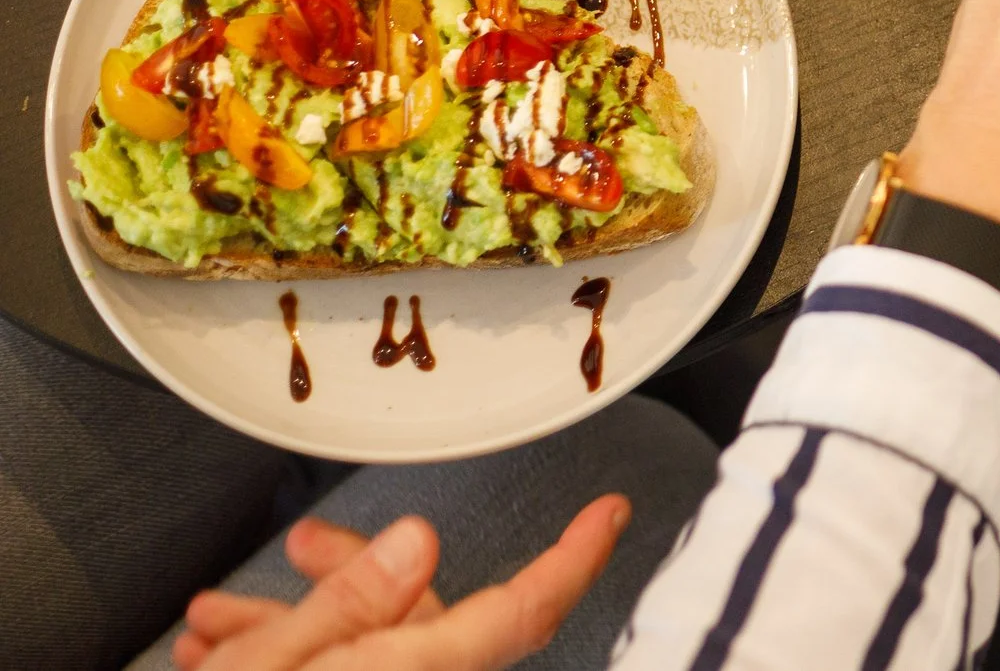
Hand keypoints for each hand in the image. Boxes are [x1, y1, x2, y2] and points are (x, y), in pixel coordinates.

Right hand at [171, 496, 627, 670]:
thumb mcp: (271, 669)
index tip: (609, 513)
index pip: (524, 611)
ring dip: (300, 624)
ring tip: (221, 619)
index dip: (576, 559)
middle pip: (424, 616)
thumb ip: (349, 605)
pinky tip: (224, 653)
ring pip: (372, 650)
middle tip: (297, 547)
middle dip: (353, 573)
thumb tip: (417, 542)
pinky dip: (293, 661)